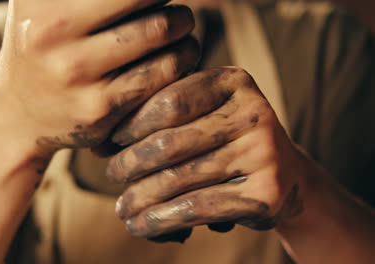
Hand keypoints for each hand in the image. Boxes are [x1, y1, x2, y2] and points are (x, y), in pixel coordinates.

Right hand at [0, 0, 198, 151]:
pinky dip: (182, 60)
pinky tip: (175, 61)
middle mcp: (52, 29)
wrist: (20, 114)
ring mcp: (75, 70)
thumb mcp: (45, 6)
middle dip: (170, 2)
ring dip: (184, 29)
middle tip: (174, 12)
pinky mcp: (100, 106)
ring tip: (180, 31)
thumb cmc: (45, 47)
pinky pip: (163, 72)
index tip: (154, 2)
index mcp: (41, 0)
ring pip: (163, 31)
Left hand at [106, 67, 307, 240]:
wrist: (284, 175)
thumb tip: (98, 144)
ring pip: (179, 179)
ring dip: (140, 197)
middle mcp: (253, 111)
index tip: (110, 140)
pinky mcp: (265, 193)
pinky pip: (196, 208)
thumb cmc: (227, 140)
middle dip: (130, 163)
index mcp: (233, 82)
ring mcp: (263, 152)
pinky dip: (161, 219)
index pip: (169, 100)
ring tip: (122, 206)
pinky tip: (141, 224)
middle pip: (170, 142)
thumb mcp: (202, 115)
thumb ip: (158, 119)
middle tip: (112, 173)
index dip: (131, 123)